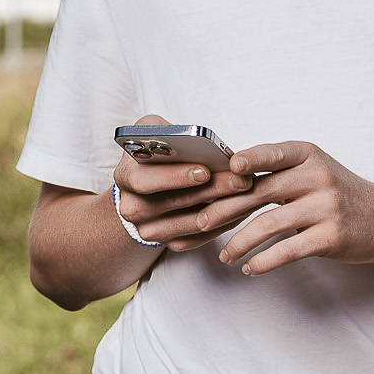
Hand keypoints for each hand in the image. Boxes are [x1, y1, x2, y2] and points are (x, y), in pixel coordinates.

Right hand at [110, 115, 259, 246]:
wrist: (143, 188)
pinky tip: (243, 207)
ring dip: (225, 208)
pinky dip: (225, 223)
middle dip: (212, 190)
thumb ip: (163, 130)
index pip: (145, 181)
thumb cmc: (151, 153)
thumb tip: (189, 138)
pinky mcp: (170, 243)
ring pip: (193, 223)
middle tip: (241, 179)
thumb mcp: (149, 132)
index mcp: (125, 177)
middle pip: (175, 203)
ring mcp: (151, 230)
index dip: (174, 177)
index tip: (204, 171)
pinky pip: (201, 238)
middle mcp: (133, 208)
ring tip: (248, 190)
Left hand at [200, 141, 373, 274]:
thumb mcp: (313, 170)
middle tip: (198, 222)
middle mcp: (317, 177)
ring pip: (268, 224)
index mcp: (308, 155)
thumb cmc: (338, 193)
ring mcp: (325, 207)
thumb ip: (277, 171)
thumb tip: (223, 178)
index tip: (226, 169)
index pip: (272, 153)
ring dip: (239, 242)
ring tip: (224, 255)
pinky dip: (263, 261)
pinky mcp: (330, 237)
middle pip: (260, 191)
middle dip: (224, 208)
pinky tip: (249, 268)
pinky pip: (287, 250)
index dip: (247, 159)